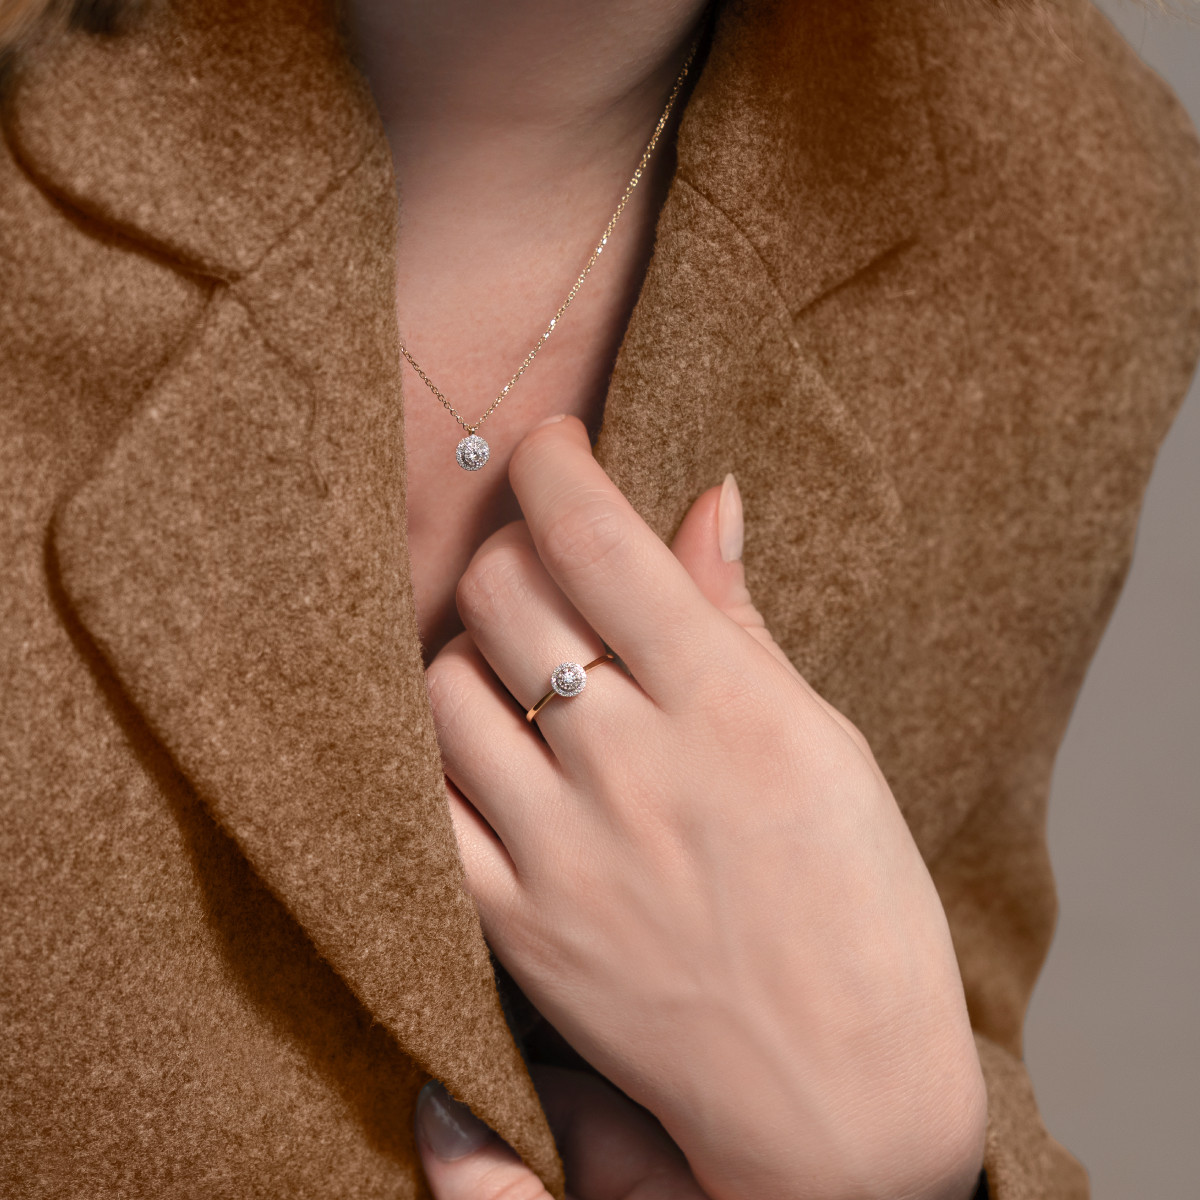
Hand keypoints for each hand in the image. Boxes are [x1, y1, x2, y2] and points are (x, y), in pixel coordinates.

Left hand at [424, 414, 986, 1199]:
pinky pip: (423, 804)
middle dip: (511, 547)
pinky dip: (437, 750)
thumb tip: (706, 498)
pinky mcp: (515, 926)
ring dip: (469, 649)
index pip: (601, 541)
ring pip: (443, 685)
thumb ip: (739, 620)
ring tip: (515, 665)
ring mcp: (562, 854)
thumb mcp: (827, 744)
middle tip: (540, 560)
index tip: (553, 446)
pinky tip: (480, 745)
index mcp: (731, 710)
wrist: (836, 1095)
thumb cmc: (861, 909)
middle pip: (503, 596)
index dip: (556, 467)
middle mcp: (636, 771)